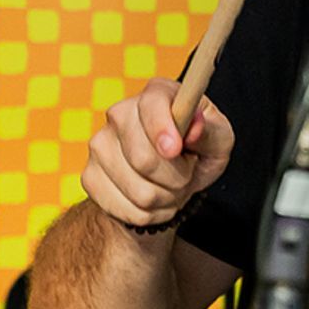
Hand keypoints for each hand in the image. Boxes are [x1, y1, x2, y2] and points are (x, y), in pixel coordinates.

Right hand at [81, 78, 234, 229]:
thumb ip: (210, 131)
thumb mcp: (219, 139)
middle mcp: (121, 113)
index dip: (162, 130)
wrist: (171, 181)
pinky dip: (150, 214)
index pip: (151, 105)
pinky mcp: (90, 176)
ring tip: (171, 186)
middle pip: (143, 158)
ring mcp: (100, 145)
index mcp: (157, 94)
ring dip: (166, 198)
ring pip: (139, 191)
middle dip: (177, 177)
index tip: (176, 150)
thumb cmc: (198, 151)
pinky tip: (155, 199)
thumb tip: (194, 127)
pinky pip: (125, 209)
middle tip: (186, 173)